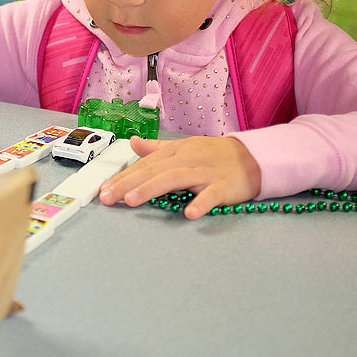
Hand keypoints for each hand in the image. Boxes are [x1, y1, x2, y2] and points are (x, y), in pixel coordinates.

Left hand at [98, 136, 262, 218]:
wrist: (253, 157)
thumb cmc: (213, 155)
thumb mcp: (183, 147)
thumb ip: (156, 149)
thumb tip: (133, 142)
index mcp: (175, 152)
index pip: (143, 165)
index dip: (122, 177)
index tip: (104, 189)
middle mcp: (186, 159)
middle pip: (152, 171)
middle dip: (127, 184)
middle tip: (108, 197)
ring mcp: (205, 172)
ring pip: (174, 179)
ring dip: (151, 189)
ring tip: (131, 200)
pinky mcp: (224, 186)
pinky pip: (211, 195)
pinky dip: (201, 203)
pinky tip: (189, 214)